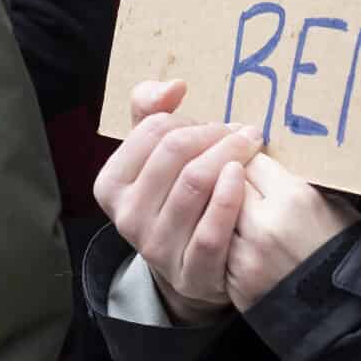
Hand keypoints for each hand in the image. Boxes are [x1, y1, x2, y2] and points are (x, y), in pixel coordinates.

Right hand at [95, 80, 261, 323]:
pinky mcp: (190, 274)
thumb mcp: (154, 154)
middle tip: (242, 133)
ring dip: (231, 155)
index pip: (153, 130)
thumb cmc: (175, 195)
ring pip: (194, 184)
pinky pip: (211, 231)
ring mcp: (156, 249)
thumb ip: (151, 110)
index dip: (189, 120)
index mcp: (110, 186)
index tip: (213, 127)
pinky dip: (230, 197)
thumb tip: (174, 87)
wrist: (193, 264)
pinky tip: (243, 177)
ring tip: (251, 146)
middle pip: (175, 152)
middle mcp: (126, 218)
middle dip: (214, 133)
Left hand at [222, 152, 359, 314]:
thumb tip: (267, 158)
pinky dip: (225, 240)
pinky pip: (218, 246)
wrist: (344, 312)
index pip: (253, 161)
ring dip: (225, 211)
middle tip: (246, 187)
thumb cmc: (344, 253)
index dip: (254, 161)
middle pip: (227, 184)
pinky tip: (243, 242)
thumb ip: (295, 181)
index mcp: (294, 197)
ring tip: (244, 216)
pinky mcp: (233, 279)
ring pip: (217, 214)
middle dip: (234, 182)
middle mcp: (264, 223)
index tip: (257, 165)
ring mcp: (245, 254)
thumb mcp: (333, 204)